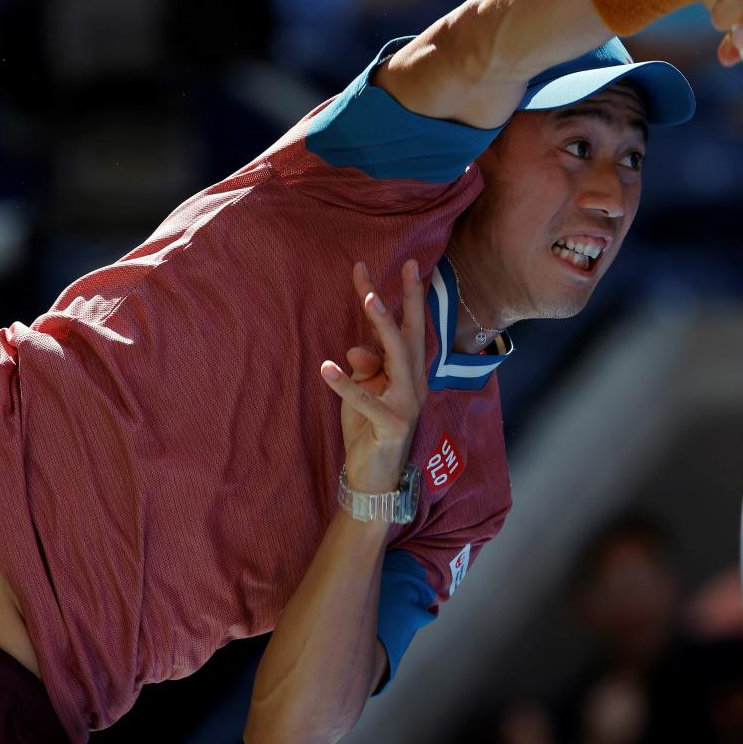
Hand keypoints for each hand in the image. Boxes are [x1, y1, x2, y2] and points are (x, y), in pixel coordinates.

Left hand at [321, 259, 426, 495]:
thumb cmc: (368, 432)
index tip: (403, 262)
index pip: (407, 328)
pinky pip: (367, 399)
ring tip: (368, 299)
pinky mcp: (392, 425)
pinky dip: (346, 383)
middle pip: (411, 334)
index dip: (406, 296)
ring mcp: (407, 405)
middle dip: (408, 298)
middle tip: (405, 264)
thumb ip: (365, 367)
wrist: (374, 480)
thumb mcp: (364, 392)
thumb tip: (356, 348)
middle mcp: (415, 384)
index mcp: (409, 374)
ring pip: (398, 357)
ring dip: (382, 326)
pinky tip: (327, 366)